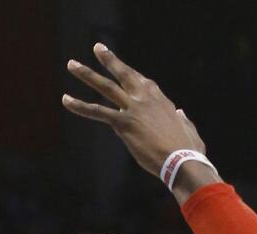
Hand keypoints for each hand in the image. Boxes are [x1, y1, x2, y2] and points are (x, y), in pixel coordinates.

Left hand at [62, 44, 214, 194]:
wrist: (182, 161)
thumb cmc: (190, 152)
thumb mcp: (189, 131)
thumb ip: (184, 121)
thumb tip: (182, 115)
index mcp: (162, 101)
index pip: (144, 83)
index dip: (134, 76)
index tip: (125, 69)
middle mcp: (146, 99)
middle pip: (125, 74)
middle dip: (110, 60)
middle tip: (98, 49)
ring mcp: (133, 109)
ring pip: (106, 87)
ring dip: (87, 74)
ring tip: (72, 65)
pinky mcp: (124, 123)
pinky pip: (97, 112)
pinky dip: (80, 106)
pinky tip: (66, 100)